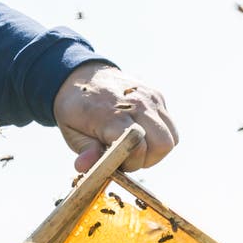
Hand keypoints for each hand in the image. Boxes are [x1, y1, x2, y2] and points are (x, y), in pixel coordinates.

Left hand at [53, 61, 177, 172]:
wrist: (83, 76)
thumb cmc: (76, 109)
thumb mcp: (71, 132)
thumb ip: (84, 150)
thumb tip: (85, 166)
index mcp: (111, 113)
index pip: (137, 146)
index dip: (129, 162)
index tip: (115, 161)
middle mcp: (136, 102)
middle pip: (162, 144)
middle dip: (147, 159)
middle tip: (128, 157)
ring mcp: (150, 98)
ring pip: (171, 138)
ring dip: (155, 150)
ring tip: (136, 147)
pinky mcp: (158, 96)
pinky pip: (170, 127)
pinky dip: (159, 137)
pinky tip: (142, 134)